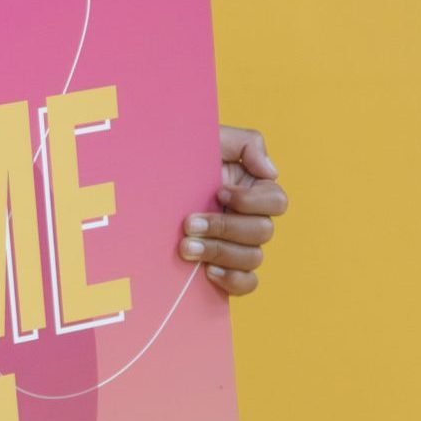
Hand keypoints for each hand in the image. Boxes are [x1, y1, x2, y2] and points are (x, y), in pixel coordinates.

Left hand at [177, 125, 287, 297]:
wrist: (143, 179)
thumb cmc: (179, 155)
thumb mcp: (210, 138)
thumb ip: (247, 143)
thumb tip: (270, 171)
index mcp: (252, 189)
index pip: (276, 201)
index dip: (250, 200)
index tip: (218, 192)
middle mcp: (249, 217)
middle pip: (263, 231)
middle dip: (224, 227)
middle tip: (188, 223)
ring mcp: (238, 244)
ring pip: (253, 257)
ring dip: (219, 252)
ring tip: (185, 247)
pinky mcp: (226, 266)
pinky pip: (247, 282)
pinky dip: (233, 280)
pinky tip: (208, 272)